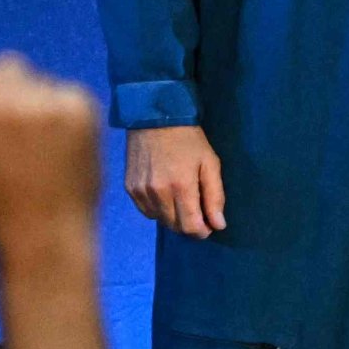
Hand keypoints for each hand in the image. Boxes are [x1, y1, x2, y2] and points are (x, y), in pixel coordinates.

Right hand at [0, 54, 104, 240]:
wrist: (44, 234)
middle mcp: (1, 99)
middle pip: (7, 63)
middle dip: (12, 87)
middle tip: (22, 125)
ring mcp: (43, 100)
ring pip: (41, 79)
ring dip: (41, 101)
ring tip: (43, 146)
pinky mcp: (78, 105)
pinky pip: (68, 93)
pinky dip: (68, 114)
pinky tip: (64, 147)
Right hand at [123, 124, 226, 238]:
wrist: (154, 117)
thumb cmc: (188, 139)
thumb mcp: (210, 162)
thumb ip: (215, 196)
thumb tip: (218, 225)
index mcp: (181, 186)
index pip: (191, 227)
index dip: (202, 231)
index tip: (209, 225)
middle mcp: (158, 193)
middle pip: (175, 226)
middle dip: (190, 224)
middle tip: (198, 210)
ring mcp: (141, 192)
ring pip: (161, 220)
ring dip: (174, 217)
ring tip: (182, 198)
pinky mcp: (130, 189)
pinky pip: (147, 211)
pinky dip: (158, 209)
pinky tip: (165, 194)